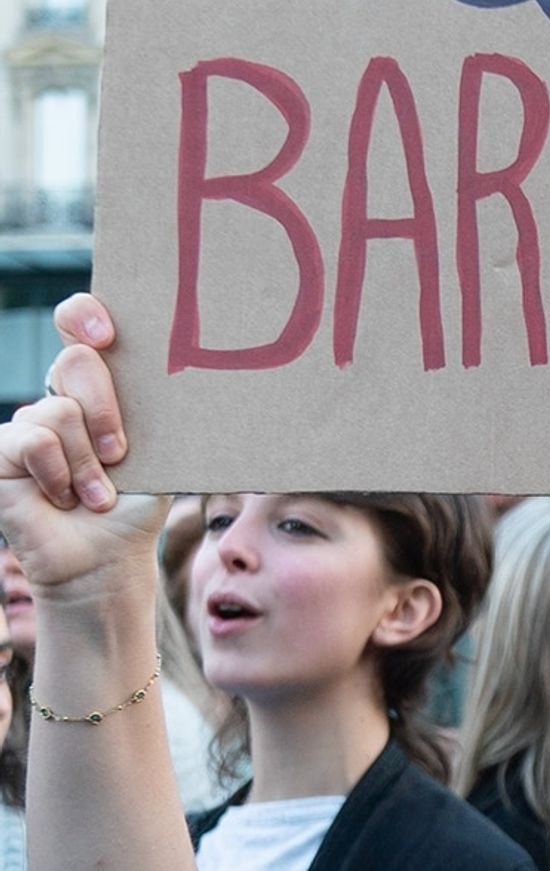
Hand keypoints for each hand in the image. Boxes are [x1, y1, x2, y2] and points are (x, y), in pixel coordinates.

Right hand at [0, 296, 166, 598]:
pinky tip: (66, 498)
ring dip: (88, 462)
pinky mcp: (3, 452)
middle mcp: (60, 394)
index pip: (81, 322)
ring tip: (98, 494)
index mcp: (101, 383)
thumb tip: (208, 373)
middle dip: (104, 407)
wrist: (107, 556)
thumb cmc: (137, 501)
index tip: (108, 336)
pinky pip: (32, 440)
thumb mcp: (161, 450)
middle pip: (75, 360)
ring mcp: (28, 422)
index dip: (85, 314)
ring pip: (59, 410)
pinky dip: (59, 474)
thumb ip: (163, 410)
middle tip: (121, 452)